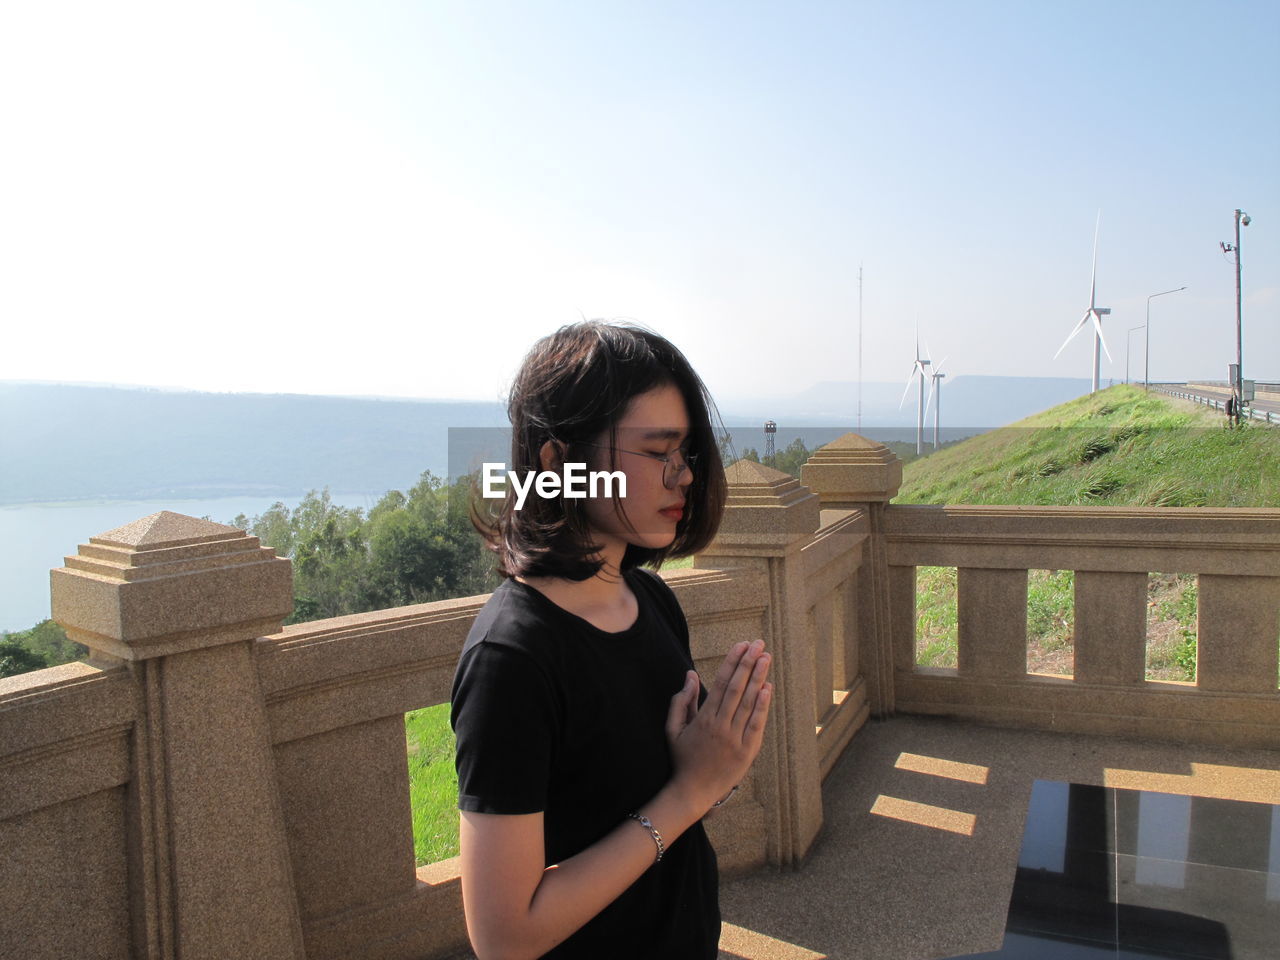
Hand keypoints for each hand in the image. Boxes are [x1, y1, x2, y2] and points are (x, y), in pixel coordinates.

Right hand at [664, 639, 772, 810]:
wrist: (693, 792)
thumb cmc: (682, 759)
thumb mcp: (672, 729)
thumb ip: (680, 701)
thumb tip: (690, 674)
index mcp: (703, 718)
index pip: (720, 682)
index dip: (732, 662)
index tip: (741, 645)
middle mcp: (720, 726)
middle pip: (736, 688)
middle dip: (748, 663)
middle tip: (758, 643)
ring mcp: (734, 739)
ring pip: (748, 702)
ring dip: (758, 678)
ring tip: (766, 657)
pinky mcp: (747, 752)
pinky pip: (756, 724)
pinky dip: (762, 706)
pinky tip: (768, 687)